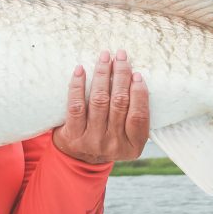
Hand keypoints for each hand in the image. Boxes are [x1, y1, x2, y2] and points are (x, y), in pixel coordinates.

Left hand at [52, 49, 149, 164]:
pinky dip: (78, 85)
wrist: (78, 157)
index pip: (139, 116)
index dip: (139, 93)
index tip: (137, 74)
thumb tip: (136, 78)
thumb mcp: (128, 136)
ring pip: (99, 100)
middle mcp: (113, 144)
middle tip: (121, 56)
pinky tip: (81, 69)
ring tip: (104, 57)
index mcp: (132, 146)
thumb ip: (134, 115)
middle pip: (119, 103)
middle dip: (121, 75)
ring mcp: (92, 140)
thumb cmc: (109, 137)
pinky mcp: (73, 134)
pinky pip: (76, 105)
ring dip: (102, 74)